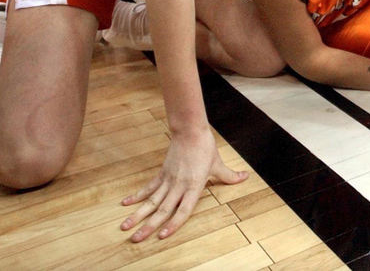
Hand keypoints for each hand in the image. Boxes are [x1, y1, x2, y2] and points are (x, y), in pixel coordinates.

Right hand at [120, 128, 247, 241]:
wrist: (190, 130)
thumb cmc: (205, 147)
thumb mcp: (218, 163)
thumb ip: (229, 175)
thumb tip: (244, 177)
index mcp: (194, 186)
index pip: (183, 210)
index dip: (173, 224)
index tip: (162, 236)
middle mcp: (179, 186)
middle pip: (162, 209)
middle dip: (148, 225)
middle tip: (135, 239)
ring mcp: (168, 180)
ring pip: (151, 201)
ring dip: (138, 214)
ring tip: (125, 226)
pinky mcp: (161, 173)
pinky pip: (148, 188)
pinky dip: (137, 196)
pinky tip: (125, 204)